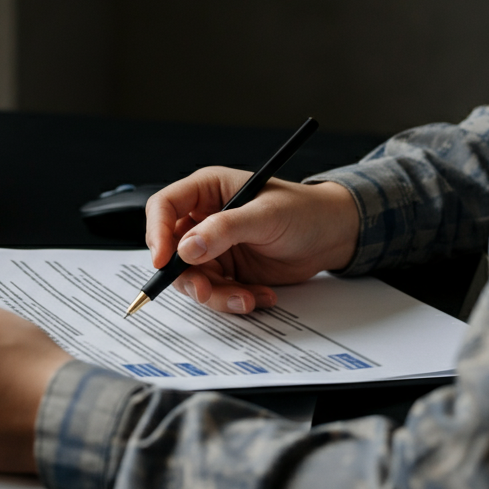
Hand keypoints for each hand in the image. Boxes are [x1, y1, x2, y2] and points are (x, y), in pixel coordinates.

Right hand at [145, 169, 358, 313]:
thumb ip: (224, 230)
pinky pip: (216, 291)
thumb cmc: (304, 210)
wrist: (333, 235)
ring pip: (192, 277)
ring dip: (215, 293)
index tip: (162, 261)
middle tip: (204, 290)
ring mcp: (214, 246)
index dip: (156, 233)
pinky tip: (262, 295)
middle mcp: (204, 218)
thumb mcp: (265, 216)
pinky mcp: (228, 270)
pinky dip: (235, 299)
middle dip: (186, 275)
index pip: (164, 207)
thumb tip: (186, 248)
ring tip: (247, 297)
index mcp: (207, 190)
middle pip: (172, 249)